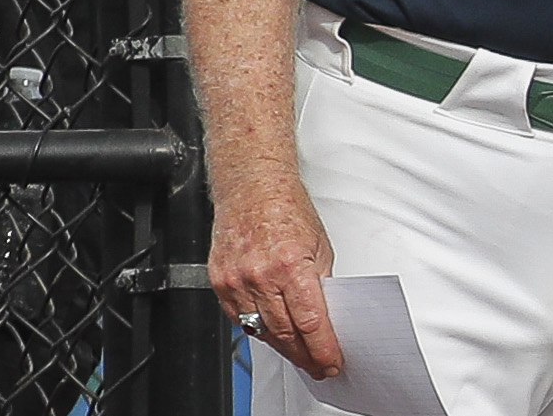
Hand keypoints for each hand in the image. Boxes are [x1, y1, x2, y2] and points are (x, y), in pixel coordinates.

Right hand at [209, 167, 343, 379]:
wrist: (252, 187)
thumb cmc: (286, 208)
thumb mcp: (319, 245)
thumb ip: (320, 282)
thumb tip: (326, 315)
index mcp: (291, 264)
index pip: (310, 322)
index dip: (323, 349)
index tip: (331, 362)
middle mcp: (261, 275)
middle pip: (286, 333)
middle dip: (305, 355)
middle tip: (319, 365)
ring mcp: (237, 281)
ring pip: (261, 331)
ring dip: (283, 347)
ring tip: (299, 353)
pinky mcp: (220, 283)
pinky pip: (240, 319)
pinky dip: (258, 328)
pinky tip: (272, 331)